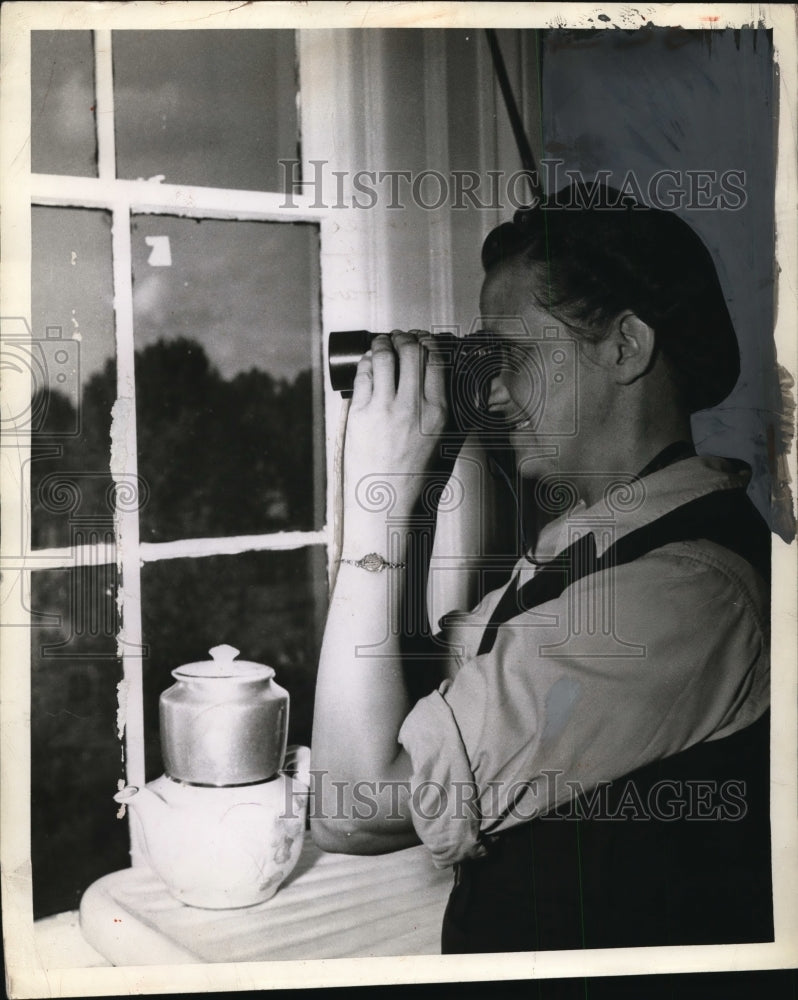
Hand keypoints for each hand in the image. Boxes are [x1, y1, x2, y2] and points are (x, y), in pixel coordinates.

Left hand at [343, 330, 448, 521]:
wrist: (387, 506)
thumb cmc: (415, 481)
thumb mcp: (445, 445)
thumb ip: (445, 415)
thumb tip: (441, 387)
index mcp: (438, 413)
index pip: (435, 361)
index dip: (428, 342)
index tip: (424, 339)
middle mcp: (412, 407)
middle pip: (410, 352)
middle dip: (405, 338)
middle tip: (401, 337)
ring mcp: (384, 409)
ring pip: (383, 357)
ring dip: (382, 343)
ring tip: (382, 343)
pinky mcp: (360, 415)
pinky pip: (363, 376)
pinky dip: (365, 362)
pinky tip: (367, 361)